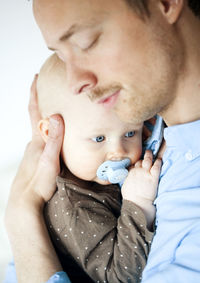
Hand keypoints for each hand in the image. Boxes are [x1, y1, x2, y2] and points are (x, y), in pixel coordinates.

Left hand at [5, 75, 64, 281]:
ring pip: (42, 131)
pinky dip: (51, 133)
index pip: (34, 113)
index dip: (34, 94)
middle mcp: (34, 144)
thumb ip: (53, 141)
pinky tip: (58, 136)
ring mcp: (35, 152)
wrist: (24, 204)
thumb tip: (57, 117)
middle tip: (52, 90)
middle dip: (43, 102)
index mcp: (36, 141)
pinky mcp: (38, 160)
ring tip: (60, 110)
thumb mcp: (49, 162)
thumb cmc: (37, 184)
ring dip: (48, 118)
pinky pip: (45, 141)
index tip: (36, 78)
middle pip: (38, 119)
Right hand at [122, 150, 161, 228]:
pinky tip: (159, 159)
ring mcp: (145, 173)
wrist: (137, 203)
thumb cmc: (131, 198)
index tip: (139, 161)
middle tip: (146, 152)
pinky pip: (156, 166)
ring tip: (151, 152)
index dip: (137, 162)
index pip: (133, 164)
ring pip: (147, 160)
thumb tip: (128, 178)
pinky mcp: (153, 177)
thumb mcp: (125, 186)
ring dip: (149, 155)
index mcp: (130, 173)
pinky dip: (158, 162)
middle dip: (143, 157)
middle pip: (140, 161)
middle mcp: (137, 171)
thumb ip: (127, 180)